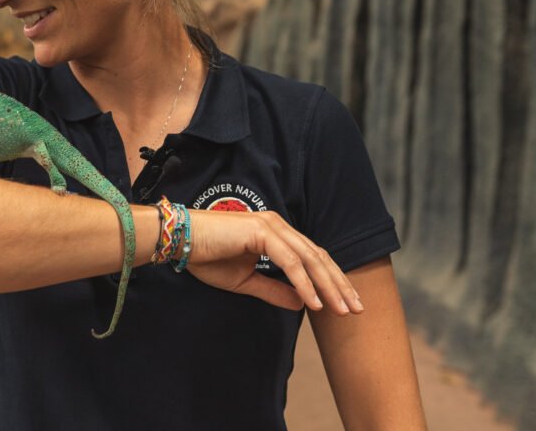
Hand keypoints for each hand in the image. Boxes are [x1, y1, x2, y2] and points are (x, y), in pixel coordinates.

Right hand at [186, 209, 363, 315]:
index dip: (332, 280)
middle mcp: (278, 225)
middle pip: (319, 257)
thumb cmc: (207, 256)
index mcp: (276, 233)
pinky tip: (314, 302)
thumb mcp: (246, 281)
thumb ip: (275, 290)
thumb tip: (301, 304)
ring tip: (341, 310)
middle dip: (339, 284)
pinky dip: (304, 283)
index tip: (347, 304)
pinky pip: (290, 262)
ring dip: (328, 286)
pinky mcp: (261, 232)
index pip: (313, 257)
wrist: (180, 241)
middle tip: (356, 309)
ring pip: (310, 259)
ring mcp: (271, 226)